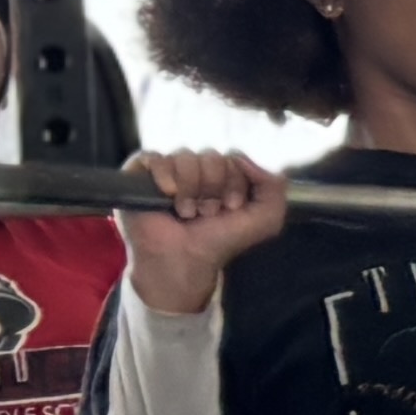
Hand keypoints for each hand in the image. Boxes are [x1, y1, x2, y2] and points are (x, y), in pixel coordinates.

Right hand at [117, 150, 285, 316]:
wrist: (186, 259)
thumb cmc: (220, 240)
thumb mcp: (266, 219)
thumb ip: (274, 187)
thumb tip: (242, 156)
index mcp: (224, 175)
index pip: (234, 158)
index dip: (235, 183)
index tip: (231, 208)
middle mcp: (197, 170)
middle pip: (211, 156)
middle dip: (214, 187)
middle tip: (208, 213)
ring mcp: (169, 170)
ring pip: (186, 156)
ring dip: (192, 188)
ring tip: (188, 212)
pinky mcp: (141, 174)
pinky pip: (155, 157)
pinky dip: (166, 176)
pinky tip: (169, 196)